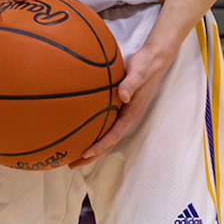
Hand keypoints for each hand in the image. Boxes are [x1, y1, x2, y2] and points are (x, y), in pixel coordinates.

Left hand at [73, 38, 172, 166]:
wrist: (153, 59)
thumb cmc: (145, 65)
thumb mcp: (139, 72)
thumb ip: (131, 83)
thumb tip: (124, 95)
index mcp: (131, 113)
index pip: (114, 135)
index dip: (99, 146)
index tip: (85, 154)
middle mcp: (125, 117)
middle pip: (107, 142)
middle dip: (90, 155)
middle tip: (71, 165)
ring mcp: (121, 113)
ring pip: (104, 135)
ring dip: (89, 146)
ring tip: (70, 154)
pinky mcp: (117, 106)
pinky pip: (102, 123)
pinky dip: (90, 131)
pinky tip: (76, 130)